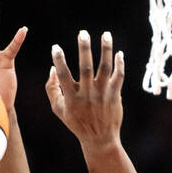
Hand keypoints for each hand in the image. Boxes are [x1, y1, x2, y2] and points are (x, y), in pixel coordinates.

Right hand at [46, 30, 124, 148]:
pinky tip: (119, 53)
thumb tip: (52, 68)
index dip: (59, 60)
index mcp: (72, 98)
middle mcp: (88, 95)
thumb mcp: (59, 109)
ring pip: (105, 68)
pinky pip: (118, 77)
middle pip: (86, 68)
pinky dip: (120, 64)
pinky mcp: (115, 95)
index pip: (64, 76)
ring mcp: (103, 94)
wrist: (100, 140)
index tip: (55, 47)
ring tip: (106, 34)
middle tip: (82, 33)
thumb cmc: (77, 123)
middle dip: (84, 49)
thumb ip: (51, 89)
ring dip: (106, 50)